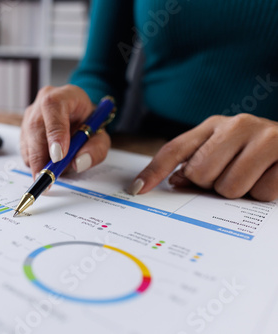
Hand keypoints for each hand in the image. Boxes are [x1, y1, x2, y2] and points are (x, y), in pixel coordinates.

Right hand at [20, 85, 110, 177]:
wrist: (79, 118)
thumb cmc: (89, 125)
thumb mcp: (101, 137)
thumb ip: (96, 149)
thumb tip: (78, 163)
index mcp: (67, 95)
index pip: (54, 106)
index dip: (55, 132)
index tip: (58, 156)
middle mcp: (44, 101)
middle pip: (35, 127)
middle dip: (41, 156)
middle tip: (49, 178)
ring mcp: (31, 114)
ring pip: (28, 141)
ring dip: (38, 162)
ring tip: (55, 170)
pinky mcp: (24, 129)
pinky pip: (25, 150)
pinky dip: (35, 162)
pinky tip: (49, 163)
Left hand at [129, 113, 277, 200]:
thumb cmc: (257, 151)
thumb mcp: (224, 150)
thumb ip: (196, 163)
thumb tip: (174, 181)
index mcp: (215, 125)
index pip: (175, 149)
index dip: (154, 171)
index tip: (137, 189)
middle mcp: (238, 125)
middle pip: (200, 174)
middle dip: (212, 185)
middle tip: (230, 176)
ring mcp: (265, 137)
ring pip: (229, 187)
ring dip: (239, 192)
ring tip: (252, 177)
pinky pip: (261, 193)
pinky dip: (264, 194)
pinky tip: (270, 178)